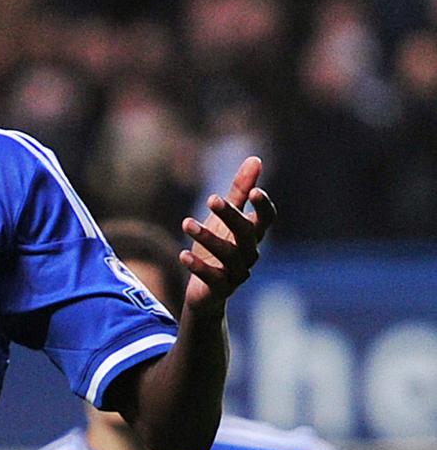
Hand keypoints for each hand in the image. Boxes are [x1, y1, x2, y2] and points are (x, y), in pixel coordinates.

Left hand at [179, 156, 276, 316]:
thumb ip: (239, 190)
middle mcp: (249, 253)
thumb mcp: (225, 217)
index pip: (266, 219)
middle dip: (230, 215)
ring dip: (208, 237)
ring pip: (229, 255)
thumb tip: (256, 159)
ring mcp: (237, 272)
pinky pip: (213, 278)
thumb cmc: (218, 246)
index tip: (254, 190)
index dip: (263, 206)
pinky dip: (199, 266)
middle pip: (246, 233)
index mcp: (252, 234)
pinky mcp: (220, 289)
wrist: (206, 291)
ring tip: (185, 223)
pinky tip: (183, 255)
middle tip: (211, 198)